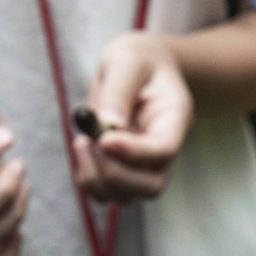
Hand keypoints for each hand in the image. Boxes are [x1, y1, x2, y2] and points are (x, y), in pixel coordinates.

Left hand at [73, 32, 193, 201]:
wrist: (138, 66)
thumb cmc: (138, 59)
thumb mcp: (128, 60)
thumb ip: (119, 90)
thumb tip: (107, 125)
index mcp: (174, 121)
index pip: (164, 150)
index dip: (134, 152)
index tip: (104, 138)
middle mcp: (162, 150)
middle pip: (150, 186)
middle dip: (113, 173)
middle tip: (86, 142)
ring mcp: (143, 164)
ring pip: (126, 196)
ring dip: (96, 178)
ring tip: (80, 142)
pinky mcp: (122, 168)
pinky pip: (105, 192)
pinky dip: (87, 179)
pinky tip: (81, 149)